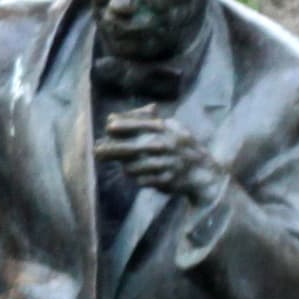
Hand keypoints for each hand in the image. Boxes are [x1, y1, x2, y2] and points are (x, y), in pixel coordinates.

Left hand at [101, 109, 224, 204]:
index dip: (121, 126)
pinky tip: (139, 174)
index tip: (108, 127)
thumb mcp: (170, 126)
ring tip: (126, 164)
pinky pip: (141, 180)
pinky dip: (137, 178)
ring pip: (132, 167)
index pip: (138, 125)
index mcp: (165, 129)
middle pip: (130, 147)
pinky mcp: (165, 180)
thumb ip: (143, 119)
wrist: (202, 171)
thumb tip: (112, 117)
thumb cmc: (181, 144)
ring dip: (126, 166)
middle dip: (110, 149)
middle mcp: (164, 145)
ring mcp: (165, 164)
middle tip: (96, 151)